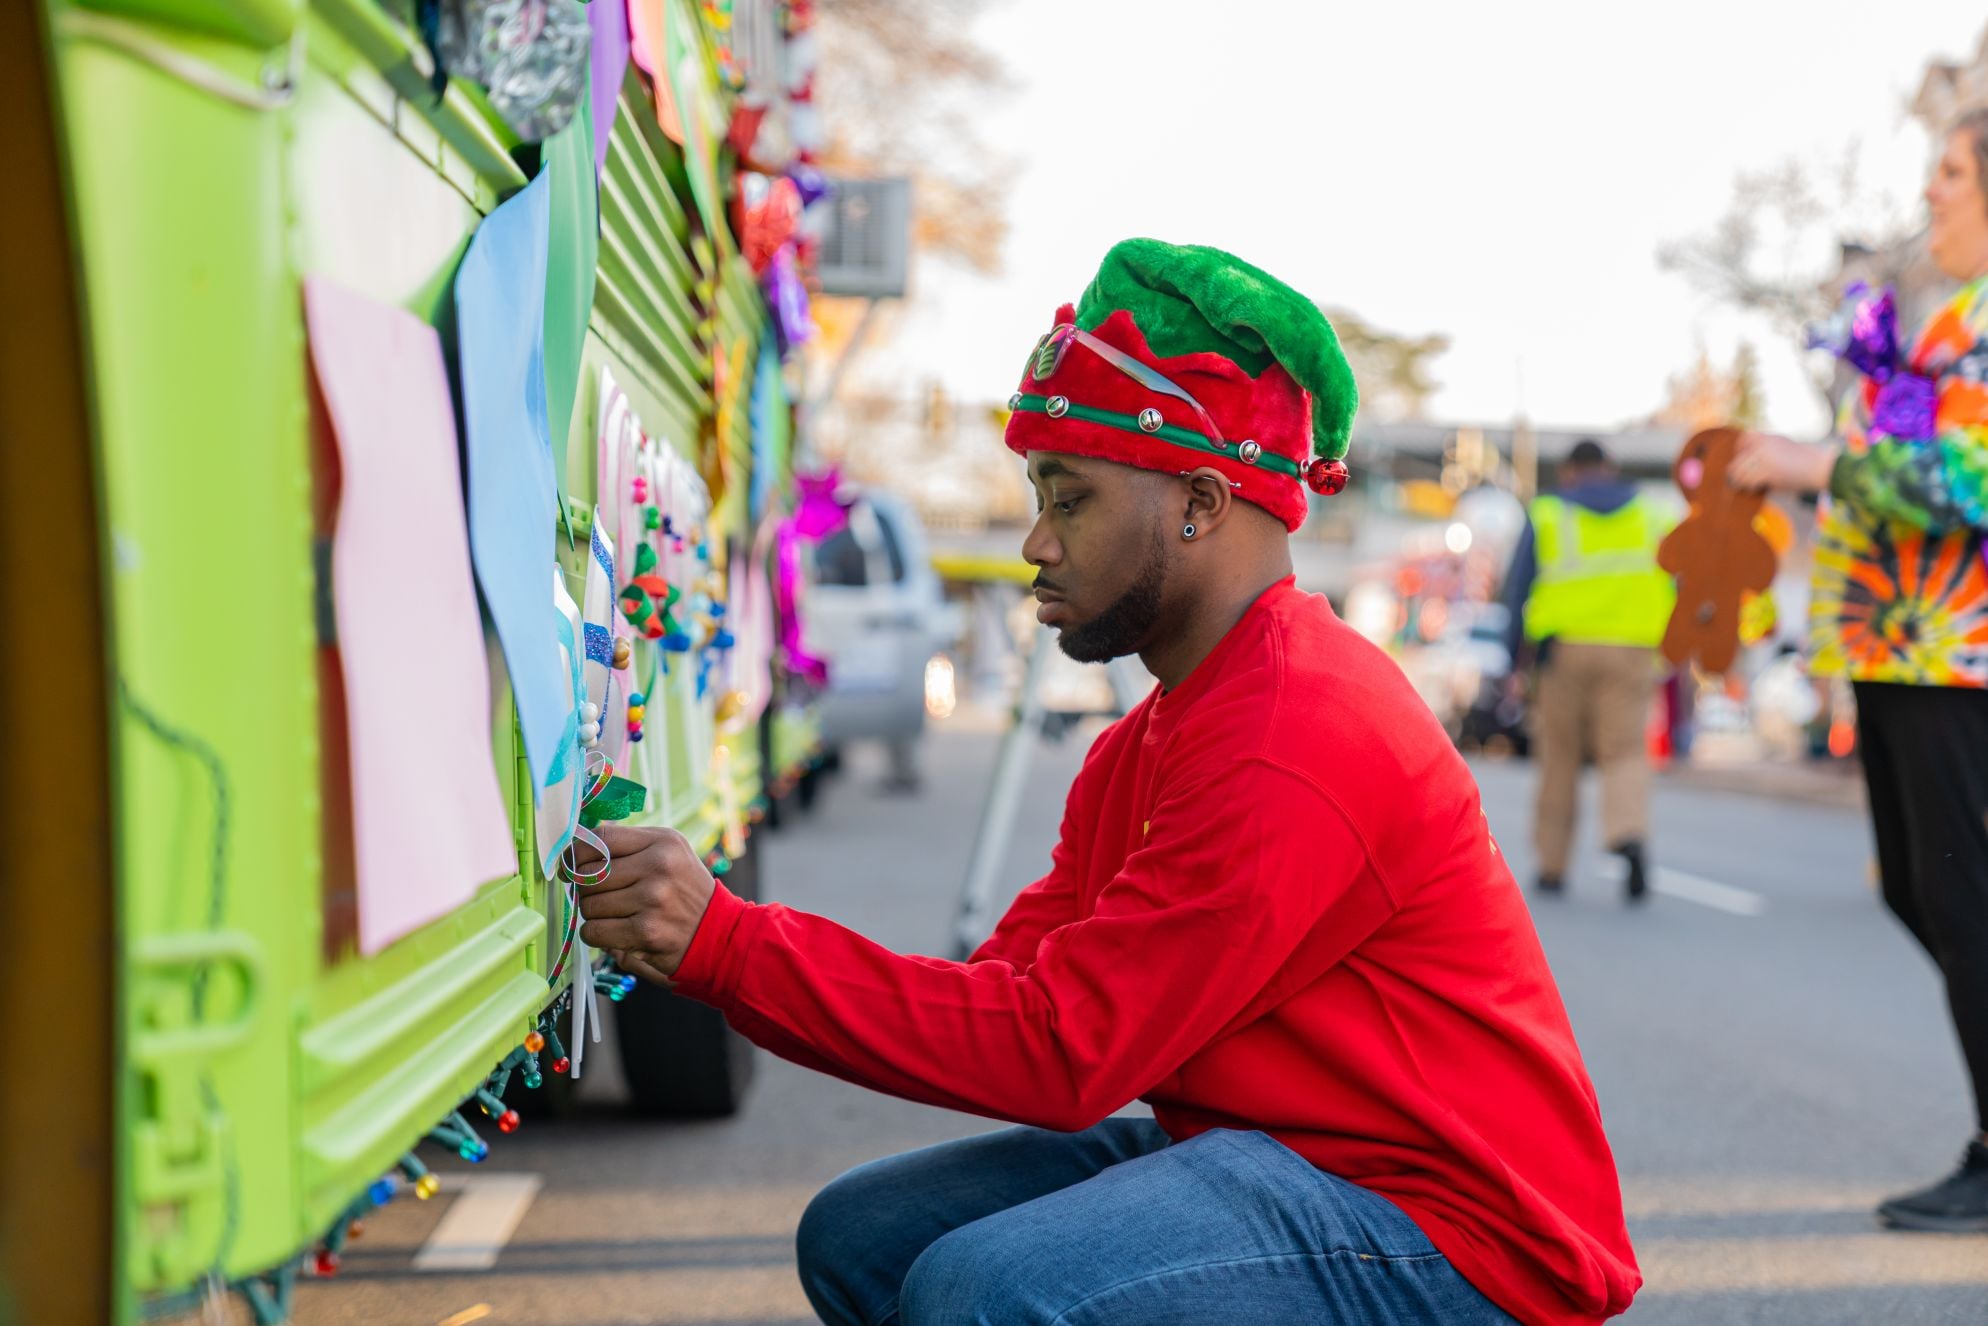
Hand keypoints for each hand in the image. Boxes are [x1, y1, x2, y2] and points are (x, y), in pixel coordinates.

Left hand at [574, 825, 717, 982]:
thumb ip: (629, 846)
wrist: (719, 932)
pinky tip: (615, 932)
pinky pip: (594, 931)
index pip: (601, 838)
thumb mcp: (670, 854)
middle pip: (589, 874)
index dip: (576, 852)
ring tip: (615, 914)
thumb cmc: (685, 891)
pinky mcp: (645, 931)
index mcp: (663, 841)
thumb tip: (577, 849)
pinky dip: (596, 935)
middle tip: (601, 895)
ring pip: (588, 904)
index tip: (570, 863)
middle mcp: (659, 865)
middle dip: (586, 888)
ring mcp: (652, 899)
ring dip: (593, 914)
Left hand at [1728, 431, 1838, 493]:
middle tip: (1738, 481)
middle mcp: (1764, 444)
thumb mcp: (1784, 447)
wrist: (1822, 467)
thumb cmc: (1805, 462)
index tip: (1742, 463)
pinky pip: (1749, 481)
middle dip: (1737, 472)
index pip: (1743, 440)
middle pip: (1738, 460)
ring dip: (1742, 481)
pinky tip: (1756, 490)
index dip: (1739, 453)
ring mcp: (1764, 456)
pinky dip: (1750, 488)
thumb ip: (1766, 450)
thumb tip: (1743, 464)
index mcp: (1768, 437)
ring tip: (1748, 487)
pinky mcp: (1767, 470)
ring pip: (1740, 472)